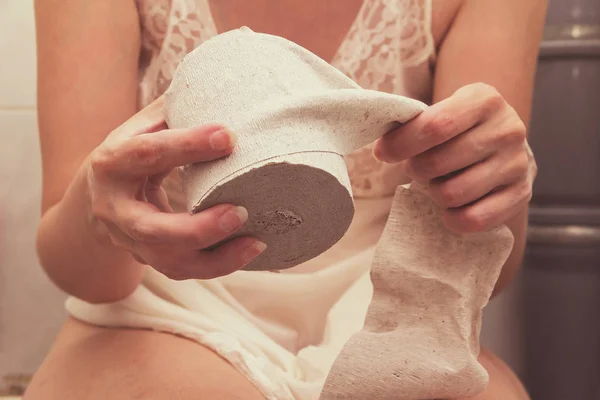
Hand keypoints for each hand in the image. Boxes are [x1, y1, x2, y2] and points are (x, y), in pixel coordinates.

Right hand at [86, 96, 265, 279]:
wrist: (97, 196)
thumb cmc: (132, 153)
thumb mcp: (142, 127)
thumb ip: (174, 112)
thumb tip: (224, 85)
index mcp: (112, 162)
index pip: (147, 153)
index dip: (187, 145)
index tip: (229, 136)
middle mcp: (115, 207)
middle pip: (152, 228)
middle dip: (198, 226)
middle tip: (240, 212)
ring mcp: (129, 239)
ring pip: (169, 260)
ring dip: (215, 257)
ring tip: (255, 242)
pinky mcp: (147, 257)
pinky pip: (182, 270)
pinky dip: (218, 265)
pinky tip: (249, 251)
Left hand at [374, 83, 536, 232]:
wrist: (503, 145)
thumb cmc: (460, 130)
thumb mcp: (443, 112)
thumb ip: (415, 124)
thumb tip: (383, 148)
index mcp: (484, 99)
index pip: (434, 125)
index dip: (401, 144)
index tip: (382, 153)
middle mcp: (507, 129)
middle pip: (437, 163)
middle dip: (416, 170)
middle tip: (418, 169)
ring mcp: (517, 163)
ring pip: (452, 194)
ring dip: (434, 193)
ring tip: (439, 183)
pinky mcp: (521, 194)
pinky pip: (474, 219)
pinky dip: (453, 219)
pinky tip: (450, 209)